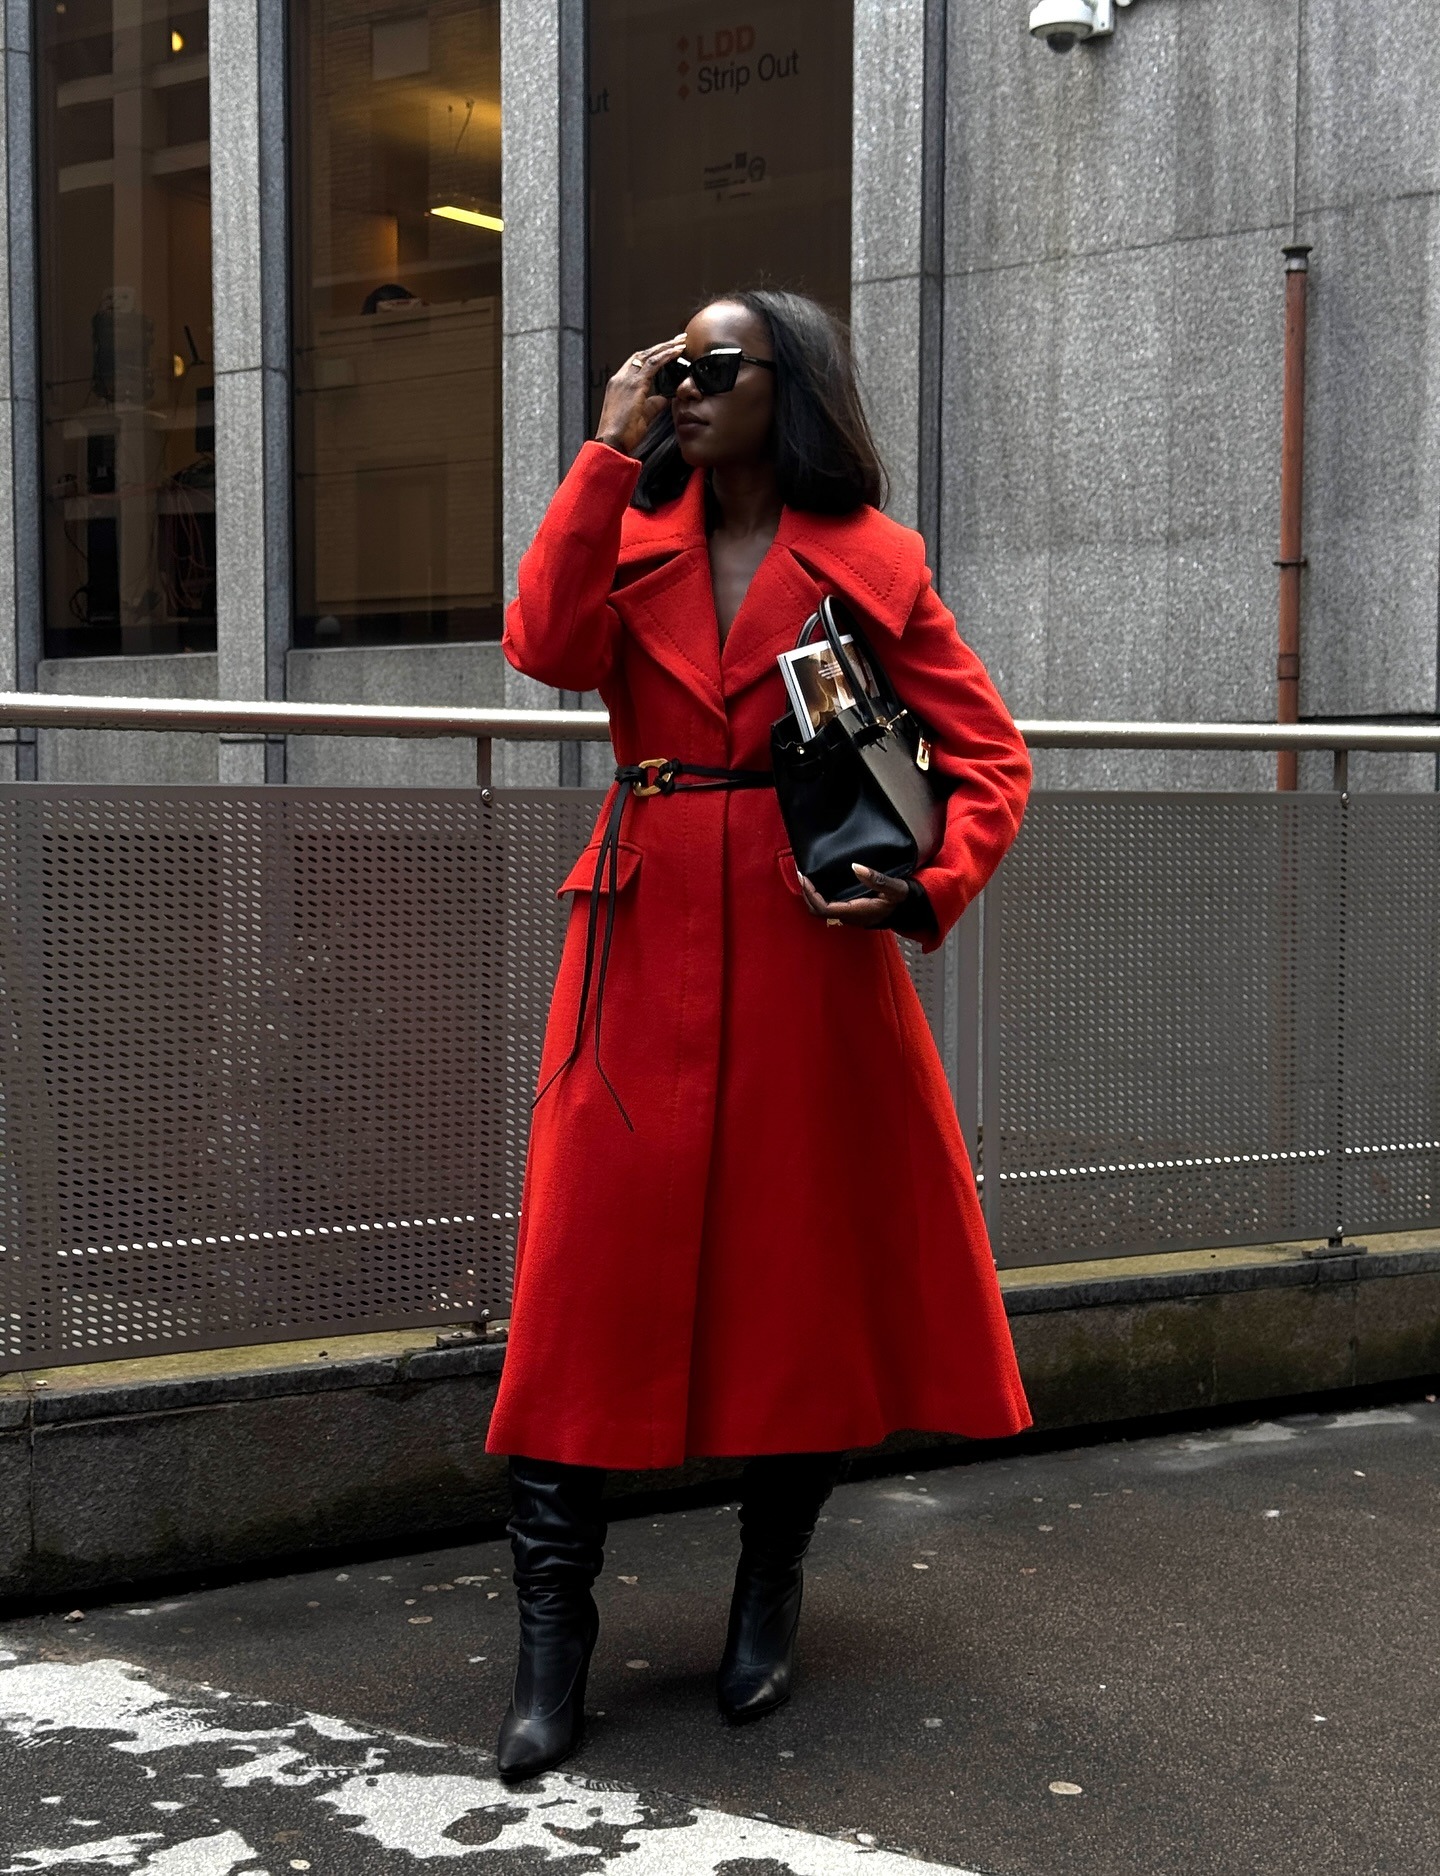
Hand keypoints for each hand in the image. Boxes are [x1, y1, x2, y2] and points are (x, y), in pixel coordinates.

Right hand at [594, 334, 687, 456]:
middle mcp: (620, 378)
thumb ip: (653, 405)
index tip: (667, 351)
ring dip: (666, 347)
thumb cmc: (623, 434)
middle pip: (643, 355)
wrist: (612, 442)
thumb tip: (664, 398)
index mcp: (619, 384)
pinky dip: (666, 356)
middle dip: (661, 346)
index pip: (637, 363)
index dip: (653, 355)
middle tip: (678, 340)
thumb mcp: (642, 416)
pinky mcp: (634, 385)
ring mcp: (625, 380)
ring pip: (648, 356)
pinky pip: (653, 365)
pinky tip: (677, 352)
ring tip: (681, 342)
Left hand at [799, 864, 908, 928]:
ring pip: (822, 910)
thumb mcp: (894, 887)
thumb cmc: (902, 899)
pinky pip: (829, 906)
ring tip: (808, 877)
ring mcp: (849, 916)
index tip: (805, 878)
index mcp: (856, 912)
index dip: (811, 894)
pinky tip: (821, 883)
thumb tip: (855, 867)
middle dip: (807, 894)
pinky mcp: (851, 912)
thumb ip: (876, 878)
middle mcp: (849, 917)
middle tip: (802, 875)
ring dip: (812, 895)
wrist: (910, 910)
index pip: (824, 908)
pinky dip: (820, 895)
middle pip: (818, 911)